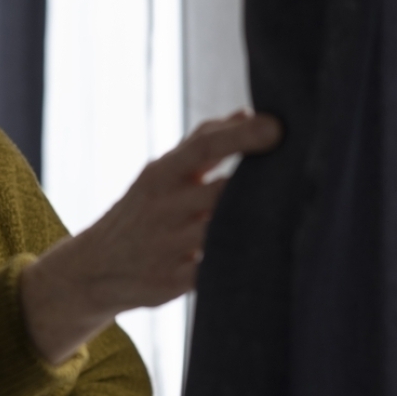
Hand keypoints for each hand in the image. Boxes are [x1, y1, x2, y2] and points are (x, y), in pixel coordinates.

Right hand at [20, 111, 281, 363]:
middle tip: (302, 176)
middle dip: (262, 185)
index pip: (204, 145)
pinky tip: (268, 254)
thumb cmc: (141, 210)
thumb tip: (247, 113)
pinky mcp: (173, 282)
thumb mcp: (160, 174)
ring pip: (224, 232)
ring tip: (295, 214)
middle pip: (223, 191)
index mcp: (160, 174)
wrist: (94, 268)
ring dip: (257, 225)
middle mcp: (163, 207)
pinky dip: (241, 262)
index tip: (279, 127)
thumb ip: (202, 143)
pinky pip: (217, 271)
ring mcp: (167, 246)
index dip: (243, 135)